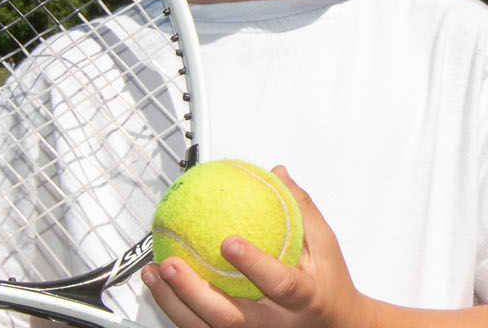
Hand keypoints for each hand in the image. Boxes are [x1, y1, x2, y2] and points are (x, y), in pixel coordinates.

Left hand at [143, 166, 368, 327]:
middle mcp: (274, 324)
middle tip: (171, 264)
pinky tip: (157, 286)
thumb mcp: (326, 247)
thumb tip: (277, 174)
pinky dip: (175, 307)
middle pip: (230, 318)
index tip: (230, 242)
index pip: (280, 285)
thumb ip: (303, 211)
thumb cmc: (327, 286)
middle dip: (195, 292)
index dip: (254, 265)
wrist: (334, 327)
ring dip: (174, 302)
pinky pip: (199, 327)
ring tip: (153, 273)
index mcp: (303, 299)